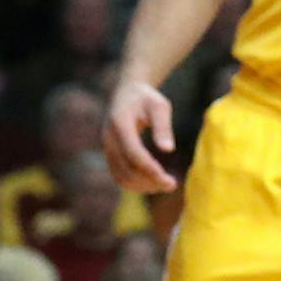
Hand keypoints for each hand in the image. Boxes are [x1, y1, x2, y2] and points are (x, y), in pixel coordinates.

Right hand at [106, 76, 176, 192]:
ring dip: (143, 186)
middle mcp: (109, 139)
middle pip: (127, 169)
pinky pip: (120, 177)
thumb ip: (163, 126)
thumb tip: (169, 149)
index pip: (133, 153)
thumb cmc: (146, 99)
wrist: (126, 94)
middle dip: (150, 181)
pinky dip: (136, 185)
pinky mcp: (110, 156)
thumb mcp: (159, 105)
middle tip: (173, 185)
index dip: (150, 169)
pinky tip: (154, 182)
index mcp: (119, 123)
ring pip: (122, 178)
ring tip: (166, 185)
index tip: (170, 180)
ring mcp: (107, 149)